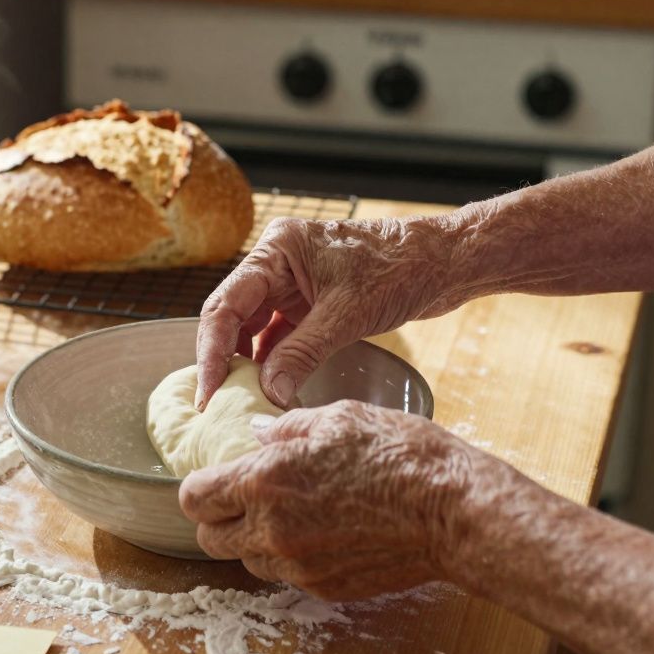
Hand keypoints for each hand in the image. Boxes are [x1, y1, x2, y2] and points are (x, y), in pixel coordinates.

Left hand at [177, 400, 515, 598]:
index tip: (215, 479)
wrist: (452, 511)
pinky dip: (291, 556)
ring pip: (246, 560)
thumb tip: (258, 436)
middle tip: (246, 499)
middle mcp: (271, 530)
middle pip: (209, 538)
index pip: (194, 497)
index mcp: (264, 481)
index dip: (200, 488)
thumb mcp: (339, 418)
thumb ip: (286, 429)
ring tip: (292, 512)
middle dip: (219, 518)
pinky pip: (286, 576)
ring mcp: (297, 566)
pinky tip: (323, 531)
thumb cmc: (401, 455)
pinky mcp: (323, 588)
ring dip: (254, 539)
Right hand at [195, 214, 468, 409]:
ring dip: (247, 363)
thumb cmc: (401, 269)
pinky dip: (273, 362)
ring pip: (253, 329)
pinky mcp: (309, 304)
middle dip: (223, 359)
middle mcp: (277, 264)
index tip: (209, 390)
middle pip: (232, 316)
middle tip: (215, 403)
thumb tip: (268, 392)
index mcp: (277, 250)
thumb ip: (301, 353)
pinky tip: (268, 388)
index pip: (226, 303)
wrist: (444, 263)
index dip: (212, 350)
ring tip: (239, 400)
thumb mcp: (346, 315)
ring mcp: (292, 285)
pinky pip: (278, 336)